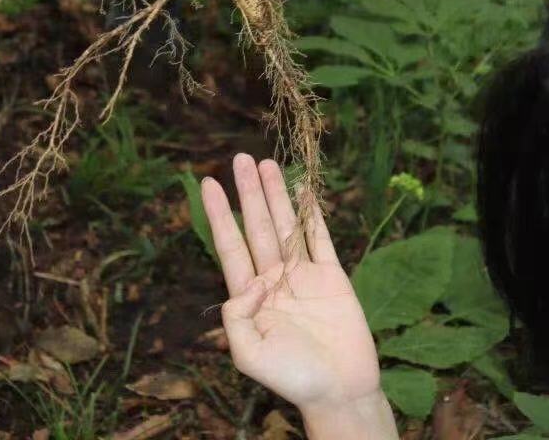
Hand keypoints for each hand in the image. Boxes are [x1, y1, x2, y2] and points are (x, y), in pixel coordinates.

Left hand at [203, 156, 395, 437]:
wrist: (339, 389)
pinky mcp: (332, 277)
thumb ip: (235, 317)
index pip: (231, 246)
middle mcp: (274, 280)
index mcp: (250, 297)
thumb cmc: (292, 378)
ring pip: (286, 225)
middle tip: (239, 158)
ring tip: (265, 162)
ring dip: (275, 194)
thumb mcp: (248, 354)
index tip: (209, 183)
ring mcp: (303, 276)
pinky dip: (312, 213)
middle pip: (257, 226)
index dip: (221, 215)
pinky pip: (320, 238)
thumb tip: (247, 282)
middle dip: (248, 192)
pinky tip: (303, 189)